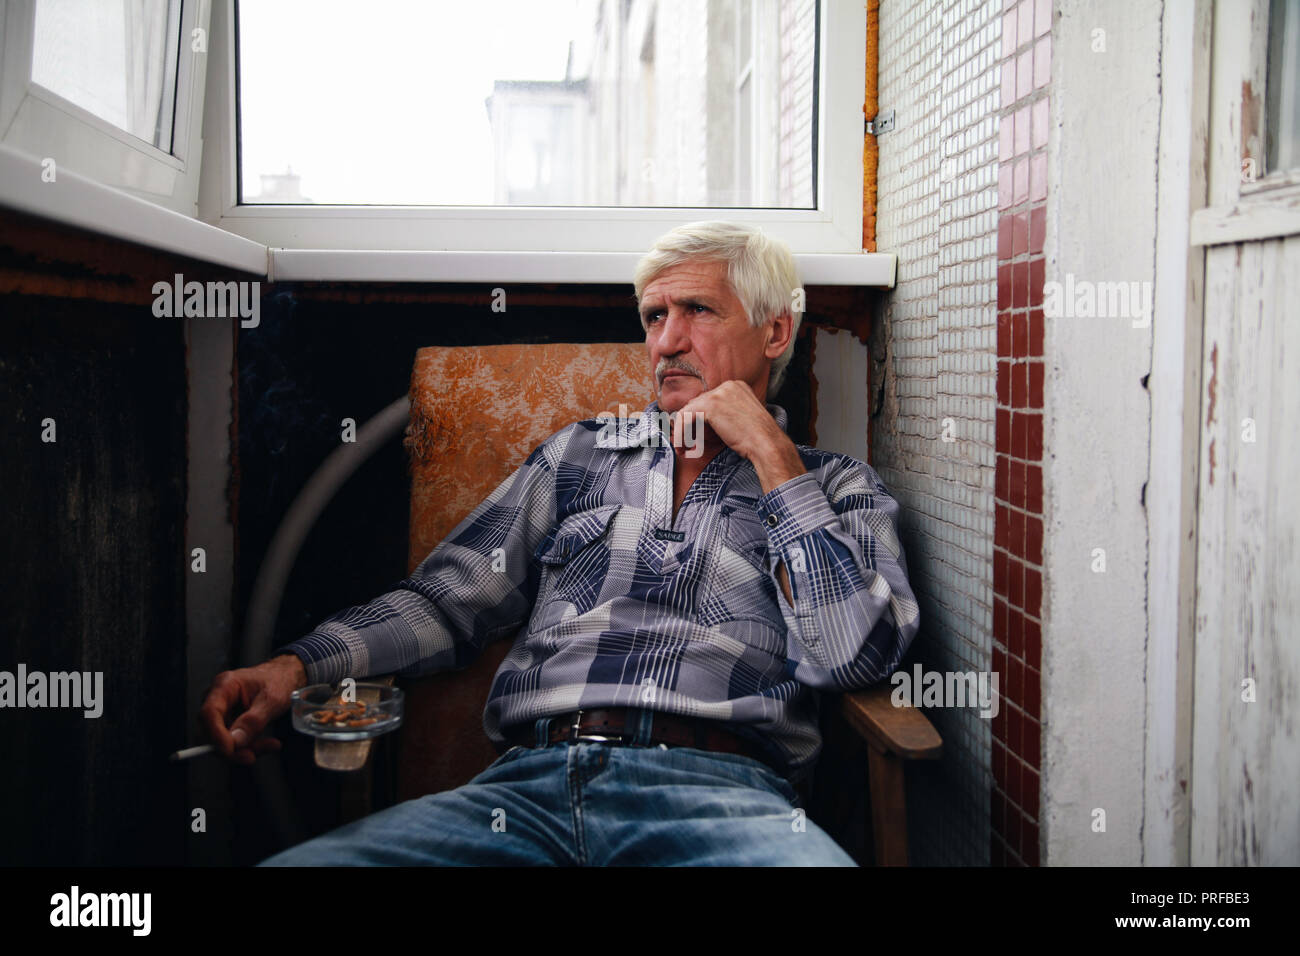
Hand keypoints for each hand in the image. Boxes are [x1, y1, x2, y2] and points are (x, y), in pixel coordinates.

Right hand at [199, 654, 306, 765]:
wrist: (286, 678)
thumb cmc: (279, 681)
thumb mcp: (272, 700)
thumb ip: (254, 721)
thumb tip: (235, 742)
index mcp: (225, 686)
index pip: (209, 714)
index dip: (215, 736)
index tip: (230, 750)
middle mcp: (218, 699)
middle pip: (210, 732)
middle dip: (232, 748)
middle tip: (253, 755)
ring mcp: (222, 712)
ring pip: (221, 741)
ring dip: (244, 750)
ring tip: (270, 745)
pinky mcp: (228, 722)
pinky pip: (231, 742)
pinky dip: (248, 747)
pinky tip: (266, 744)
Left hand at [670, 380, 806, 492]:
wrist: (766, 443)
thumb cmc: (756, 438)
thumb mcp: (740, 419)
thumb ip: (724, 414)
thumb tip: (698, 422)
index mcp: (736, 386)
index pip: (707, 400)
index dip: (698, 421)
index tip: (695, 438)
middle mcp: (727, 386)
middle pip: (696, 404)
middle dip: (689, 427)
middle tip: (686, 445)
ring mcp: (718, 393)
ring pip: (688, 411)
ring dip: (682, 432)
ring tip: (683, 449)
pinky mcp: (710, 405)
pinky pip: (685, 418)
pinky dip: (681, 434)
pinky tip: (684, 447)